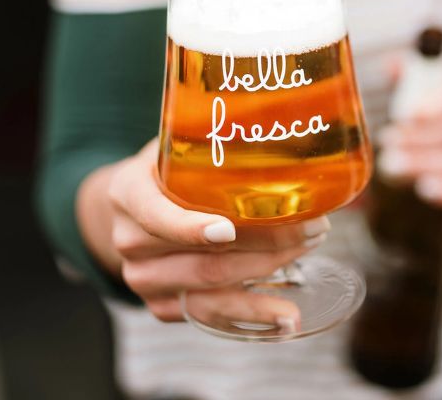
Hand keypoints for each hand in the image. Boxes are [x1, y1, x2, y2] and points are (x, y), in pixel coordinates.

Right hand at [77, 139, 329, 330]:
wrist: (130, 209)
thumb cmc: (163, 171)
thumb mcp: (173, 146)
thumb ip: (206, 141)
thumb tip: (276, 124)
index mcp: (129, 194)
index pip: (157, 215)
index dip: (192, 227)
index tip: (230, 229)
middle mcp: (130, 242)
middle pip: (202, 257)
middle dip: (266, 244)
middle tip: (312, 226)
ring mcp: (143, 280)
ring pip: (212, 287)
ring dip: (268, 271)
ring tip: (308, 250)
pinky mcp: (162, 305)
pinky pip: (210, 315)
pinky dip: (252, 314)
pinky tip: (287, 316)